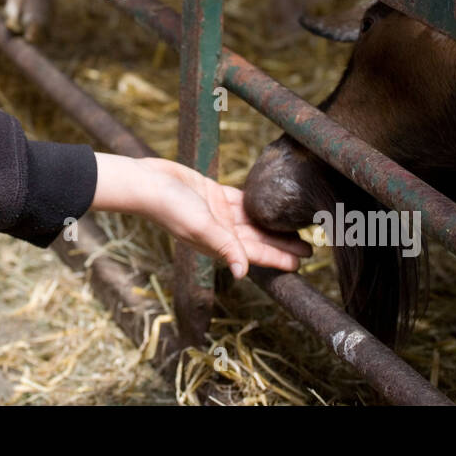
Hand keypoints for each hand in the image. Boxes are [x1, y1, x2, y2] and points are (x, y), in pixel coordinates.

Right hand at [90, 152, 311, 279]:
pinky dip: (255, 203)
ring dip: (273, 225)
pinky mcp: (212, 194)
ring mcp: (217, 212)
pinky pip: (240, 200)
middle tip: (309, 248)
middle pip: (259, 239)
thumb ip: (224, 247)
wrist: (146, 182)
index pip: (255, 253)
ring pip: (253, 221)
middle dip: (282, 244)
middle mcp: (221, 230)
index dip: (278, 258)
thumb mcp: (201, 226)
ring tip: (296, 226)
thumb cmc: (170, 206)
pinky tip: (270, 204)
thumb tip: (242, 273)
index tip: (300, 263)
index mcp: (218, 243)